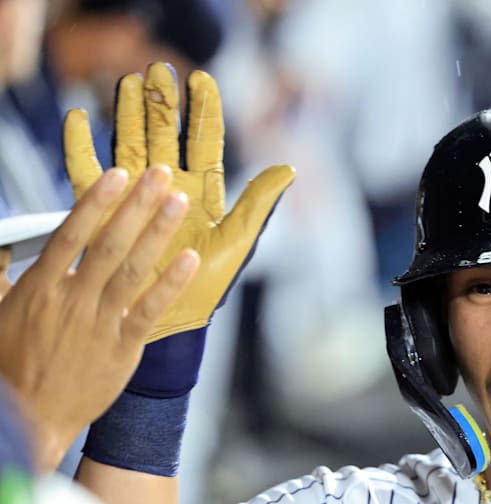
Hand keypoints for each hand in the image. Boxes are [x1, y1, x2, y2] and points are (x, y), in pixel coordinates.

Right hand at [0, 167, 197, 469]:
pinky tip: (189, 259)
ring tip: (179, 203)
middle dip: (137, 206)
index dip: (96, 202)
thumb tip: (3, 241)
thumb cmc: (8, 367)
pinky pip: (150, 310)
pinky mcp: (122, 349)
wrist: (28, 421)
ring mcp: (99, 324)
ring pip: (134, 270)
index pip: (71, 234)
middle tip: (160, 175)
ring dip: (158, 233)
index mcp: (38, 289)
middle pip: (110, 244)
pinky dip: (170, 284)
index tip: (117, 174)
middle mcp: (72, 301)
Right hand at [63, 62, 294, 341]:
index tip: (202, 79)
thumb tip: (289, 167)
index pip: (204, 142)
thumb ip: (258, 202)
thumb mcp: (237, 242)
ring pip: (128, 146)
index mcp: (202, 192)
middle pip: (163, 136)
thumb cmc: (206, 286)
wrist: (170, 324)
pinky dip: (80, 148)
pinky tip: (79, 121)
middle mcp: (168, 189)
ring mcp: (135, 199)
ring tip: (125, 83)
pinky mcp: (104, 214)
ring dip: (125, 115)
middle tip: (157, 70)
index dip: (203, 111)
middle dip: (161, 103)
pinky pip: (87, 176)